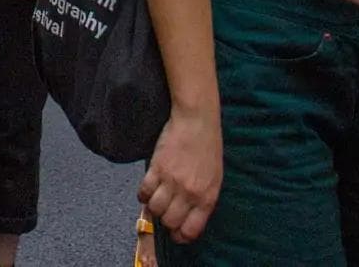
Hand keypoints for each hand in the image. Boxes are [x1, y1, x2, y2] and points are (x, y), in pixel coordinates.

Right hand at [138, 107, 222, 243]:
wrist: (196, 122)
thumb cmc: (208, 149)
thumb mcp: (214, 179)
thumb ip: (203, 199)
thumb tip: (188, 216)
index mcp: (207, 198)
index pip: (190, 230)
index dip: (181, 235)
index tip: (176, 233)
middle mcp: (189, 193)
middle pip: (170, 222)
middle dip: (166, 221)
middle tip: (165, 212)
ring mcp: (172, 181)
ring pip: (155, 209)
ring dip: (153, 207)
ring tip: (156, 199)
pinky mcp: (157, 169)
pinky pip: (144, 192)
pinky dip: (143, 195)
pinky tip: (147, 190)